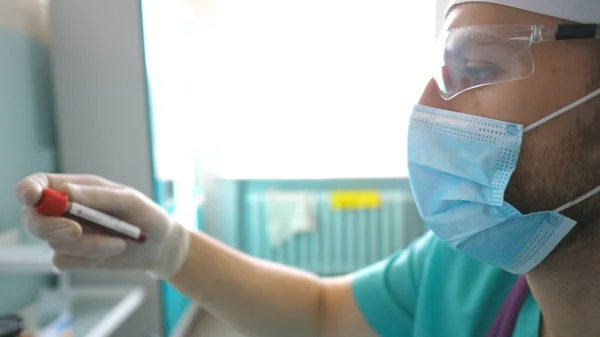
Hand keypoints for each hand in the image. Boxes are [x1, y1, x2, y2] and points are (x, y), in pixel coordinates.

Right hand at [15, 173, 189, 278]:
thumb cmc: (147, 216)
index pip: (36, 185)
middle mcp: (65, 211)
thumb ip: (98, 196)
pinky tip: (112, 249)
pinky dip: (89, 257)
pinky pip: (63, 261)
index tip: (34, 198)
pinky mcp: (73, 256)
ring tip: (118, 239)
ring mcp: (67, 235)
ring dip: (87, 245)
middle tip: (76, 231)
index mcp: (75, 188)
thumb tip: (63, 192)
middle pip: (32, 218)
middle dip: (50, 226)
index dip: (28, 190)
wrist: (160, 246)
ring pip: (54, 243)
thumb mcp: (129, 200)